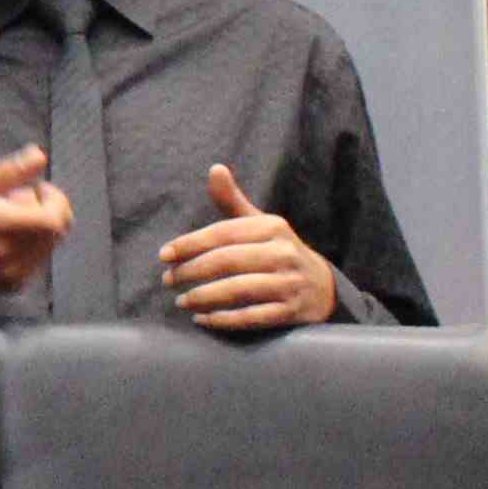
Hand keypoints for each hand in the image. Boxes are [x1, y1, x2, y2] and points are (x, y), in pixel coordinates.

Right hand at [0, 145, 72, 298]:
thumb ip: (8, 171)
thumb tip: (39, 155)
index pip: (54, 219)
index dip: (57, 201)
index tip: (38, 189)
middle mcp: (9, 252)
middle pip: (56, 231)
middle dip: (46, 211)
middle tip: (16, 203)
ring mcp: (12, 272)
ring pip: (49, 246)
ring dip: (39, 229)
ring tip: (8, 222)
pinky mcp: (11, 284)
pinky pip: (37, 261)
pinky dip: (31, 246)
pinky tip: (5, 240)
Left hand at [160, 160, 337, 335]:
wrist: (324, 288)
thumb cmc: (278, 252)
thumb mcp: (260, 224)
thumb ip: (232, 202)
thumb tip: (215, 168)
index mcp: (272, 227)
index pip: (223, 233)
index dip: (190, 243)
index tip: (163, 255)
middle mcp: (284, 253)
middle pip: (228, 261)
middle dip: (191, 271)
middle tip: (167, 280)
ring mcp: (290, 283)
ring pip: (238, 290)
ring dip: (203, 297)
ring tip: (181, 301)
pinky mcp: (293, 311)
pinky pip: (252, 316)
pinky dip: (223, 319)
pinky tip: (202, 319)